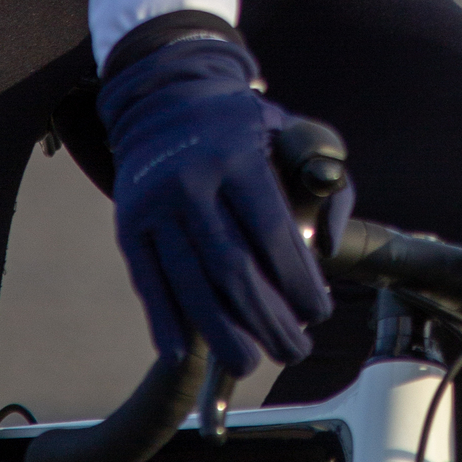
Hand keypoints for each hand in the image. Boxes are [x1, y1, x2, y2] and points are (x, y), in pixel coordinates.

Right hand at [97, 34, 347, 374]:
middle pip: (232, 268)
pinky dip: (165, 323)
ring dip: (221, 334)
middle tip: (292, 349)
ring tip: (249, 362)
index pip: (271, 232)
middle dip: (266, 318)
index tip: (317, 313)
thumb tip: (333, 247)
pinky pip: (149, 284)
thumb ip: (329, 183)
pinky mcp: (129, 227)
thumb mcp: (294, 133)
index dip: (296, 281)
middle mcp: (192, 180)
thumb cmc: (243, 127)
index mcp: (238, 155)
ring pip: (191, 284)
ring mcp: (155, 205)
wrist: (165, 99)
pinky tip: (183, 355)